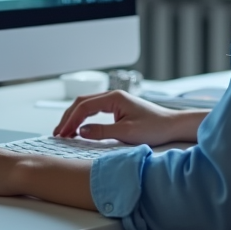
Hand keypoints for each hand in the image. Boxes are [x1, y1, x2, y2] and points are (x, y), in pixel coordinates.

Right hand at [53, 90, 205, 145]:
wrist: (172, 125)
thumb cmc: (155, 127)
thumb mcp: (127, 133)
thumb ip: (102, 131)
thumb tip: (81, 131)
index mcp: (114, 98)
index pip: (84, 106)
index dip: (71, 120)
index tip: (62, 133)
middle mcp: (113, 96)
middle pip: (82, 103)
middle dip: (68, 118)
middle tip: (58, 133)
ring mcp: (115, 101)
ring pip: (86, 106)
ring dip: (74, 118)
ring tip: (64, 132)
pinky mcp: (117, 108)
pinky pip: (94, 110)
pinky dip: (83, 119)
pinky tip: (79, 129)